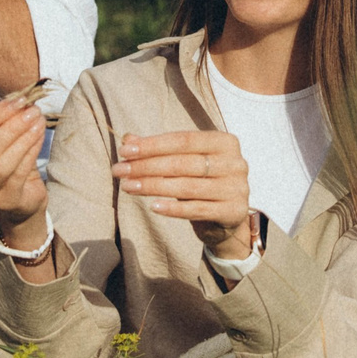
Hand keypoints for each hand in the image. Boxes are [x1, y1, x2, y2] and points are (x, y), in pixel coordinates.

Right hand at [0, 98, 50, 248]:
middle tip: (32, 111)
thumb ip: (5, 122)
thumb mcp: (1, 140)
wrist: (22, 196)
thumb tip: (22, 100)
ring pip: (0, 165)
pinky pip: (18, 175)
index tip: (18, 100)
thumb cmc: (7, 161)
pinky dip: (30, 153)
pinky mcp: (4, 203)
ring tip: (38, 122)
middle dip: (11, 127)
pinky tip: (39, 138)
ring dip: (22, 140)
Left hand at [111, 130, 254, 259]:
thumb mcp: (183, 162)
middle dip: (147, 166)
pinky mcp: (233, 211)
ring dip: (153, 186)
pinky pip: (197, 210)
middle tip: (119, 171)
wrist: (227, 217)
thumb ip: (159, 150)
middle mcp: (235, 163)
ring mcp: (237, 188)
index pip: (183, 140)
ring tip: (128, 186)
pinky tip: (153, 206)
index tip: (125, 151)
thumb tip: (128, 139)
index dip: (152, 145)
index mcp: (224, 142)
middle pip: (183, 163)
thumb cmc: (202, 183)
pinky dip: (173, 208)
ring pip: (187, 187)